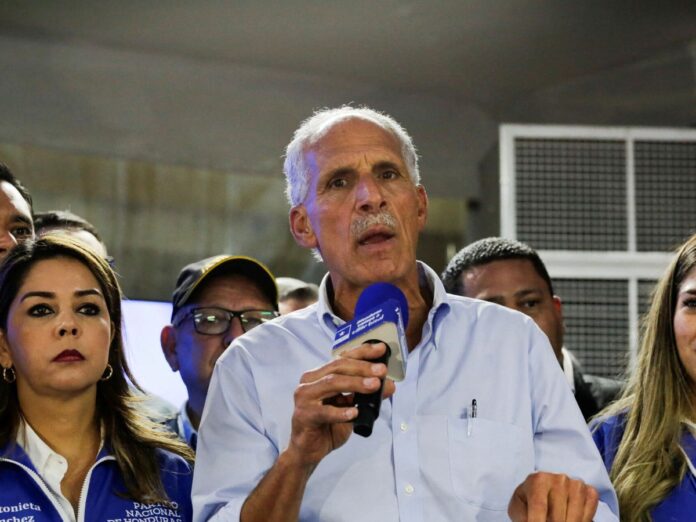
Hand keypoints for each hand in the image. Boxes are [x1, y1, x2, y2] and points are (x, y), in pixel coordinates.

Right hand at [286, 342, 394, 469]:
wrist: (308, 451)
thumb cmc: (328, 426)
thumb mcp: (352, 408)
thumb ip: (367, 395)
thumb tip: (390, 385)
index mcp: (320, 375)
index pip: (342, 358)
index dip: (362, 352)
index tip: (381, 349)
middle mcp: (310, 381)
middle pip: (337, 367)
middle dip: (362, 367)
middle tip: (382, 371)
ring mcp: (304, 397)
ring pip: (331, 383)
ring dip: (355, 383)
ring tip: (374, 386)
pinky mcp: (303, 415)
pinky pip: (323, 412)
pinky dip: (340, 412)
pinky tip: (354, 412)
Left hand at [508, 471, 598, 521]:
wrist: (542, 492)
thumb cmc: (528, 502)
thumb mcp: (519, 508)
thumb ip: (523, 517)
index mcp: (538, 479)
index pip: (539, 506)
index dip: (537, 521)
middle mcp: (559, 479)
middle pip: (557, 516)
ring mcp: (576, 485)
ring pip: (574, 517)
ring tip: (556, 520)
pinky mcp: (590, 492)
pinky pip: (589, 514)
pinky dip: (581, 520)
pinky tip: (569, 519)